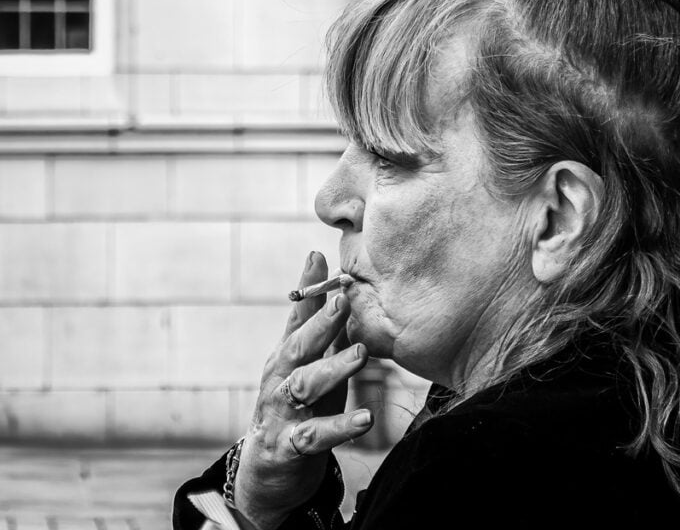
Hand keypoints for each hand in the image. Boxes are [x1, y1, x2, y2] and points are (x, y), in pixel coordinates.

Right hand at [233, 251, 373, 529]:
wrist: (270, 467)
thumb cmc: (299, 403)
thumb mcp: (309, 361)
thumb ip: (320, 321)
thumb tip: (331, 269)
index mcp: (288, 354)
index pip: (297, 316)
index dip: (308, 287)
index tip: (319, 256)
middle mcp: (281, 378)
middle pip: (299, 346)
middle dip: (320, 322)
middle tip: (344, 300)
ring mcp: (284, 412)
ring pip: (306, 386)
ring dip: (333, 368)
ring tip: (361, 353)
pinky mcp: (292, 446)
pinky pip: (317, 435)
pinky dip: (341, 427)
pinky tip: (366, 419)